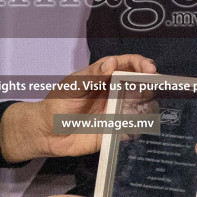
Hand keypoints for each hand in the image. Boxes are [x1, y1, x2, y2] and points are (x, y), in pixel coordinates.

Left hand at [0, 54, 156, 161]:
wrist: (47, 133)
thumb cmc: (57, 104)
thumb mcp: (72, 86)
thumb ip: (91, 76)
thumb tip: (111, 63)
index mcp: (104, 77)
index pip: (128, 65)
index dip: (141, 64)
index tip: (149, 68)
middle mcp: (114, 93)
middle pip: (140, 85)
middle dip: (148, 85)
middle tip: (148, 90)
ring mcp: (116, 111)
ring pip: (141, 106)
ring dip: (146, 106)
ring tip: (142, 109)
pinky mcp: (115, 131)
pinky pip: (132, 129)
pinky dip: (136, 128)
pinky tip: (131, 128)